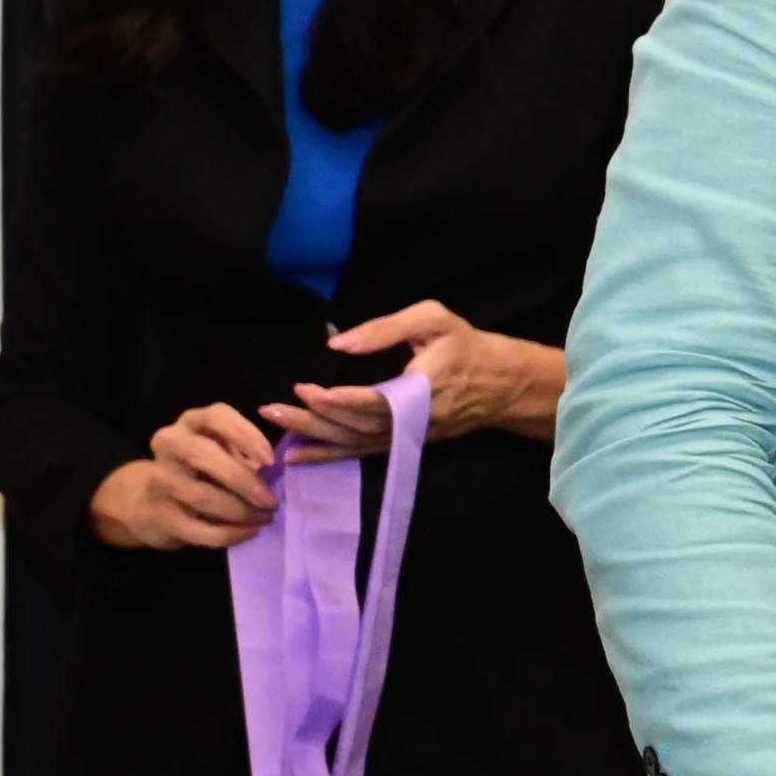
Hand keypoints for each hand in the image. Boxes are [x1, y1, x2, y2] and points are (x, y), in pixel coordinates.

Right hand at [86, 404, 282, 549]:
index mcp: (192, 423)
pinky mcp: (159, 514)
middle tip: (272, 501)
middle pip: (203, 454)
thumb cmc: (204, 471)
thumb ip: (248, 454)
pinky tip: (249, 532)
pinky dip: (228, 533)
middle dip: (243, 480)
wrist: (155, 505)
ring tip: (265, 518)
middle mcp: (170, 444)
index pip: (216, 416)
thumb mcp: (226, 453)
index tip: (271, 460)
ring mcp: (160, 479)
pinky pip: (196, 528)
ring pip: (200, 495)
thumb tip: (276, 470)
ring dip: (240, 511)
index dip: (245, 435)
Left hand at [261, 298, 565, 460]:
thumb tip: (339, 342)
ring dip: (315, 437)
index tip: (313, 391)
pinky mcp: (404, 443)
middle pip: (361, 426)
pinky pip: (363, 453)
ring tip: (277, 425)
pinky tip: (298, 456)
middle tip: (274, 408)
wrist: (501, 383)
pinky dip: (329, 456)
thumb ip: (386, 328)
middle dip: (316, 419)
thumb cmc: (464, 344)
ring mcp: (410, 436)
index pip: (383, 398)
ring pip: (358, 443)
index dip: (348, 400)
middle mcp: (417, 419)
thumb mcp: (434, 319)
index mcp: (427, 385)